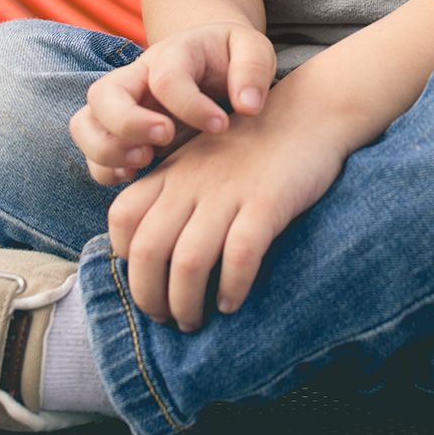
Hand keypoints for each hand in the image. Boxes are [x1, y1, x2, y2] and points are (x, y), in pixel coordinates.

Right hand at [69, 23, 276, 185]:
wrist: (212, 60)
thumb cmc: (231, 58)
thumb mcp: (253, 48)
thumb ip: (253, 69)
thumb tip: (247, 106)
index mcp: (171, 53)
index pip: (164, 77)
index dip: (190, 106)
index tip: (220, 126)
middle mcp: (136, 78)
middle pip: (102, 94)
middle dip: (129, 123)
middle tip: (166, 138)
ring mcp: (121, 106)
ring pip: (84, 124)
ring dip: (107, 149)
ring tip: (145, 161)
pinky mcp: (118, 134)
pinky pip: (91, 154)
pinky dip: (105, 170)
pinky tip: (138, 175)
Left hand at [107, 87, 347, 328]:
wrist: (311, 113)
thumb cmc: (253, 147)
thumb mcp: (200, 160)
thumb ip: (174, 193)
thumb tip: (152, 252)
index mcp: (172, 170)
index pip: (122, 218)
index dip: (124, 259)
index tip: (145, 281)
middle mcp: (192, 180)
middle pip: (148, 249)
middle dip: (149, 296)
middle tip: (166, 319)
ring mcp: (229, 191)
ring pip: (189, 261)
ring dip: (186, 303)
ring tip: (194, 321)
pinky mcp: (267, 203)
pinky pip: (240, 256)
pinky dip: (231, 288)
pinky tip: (231, 302)